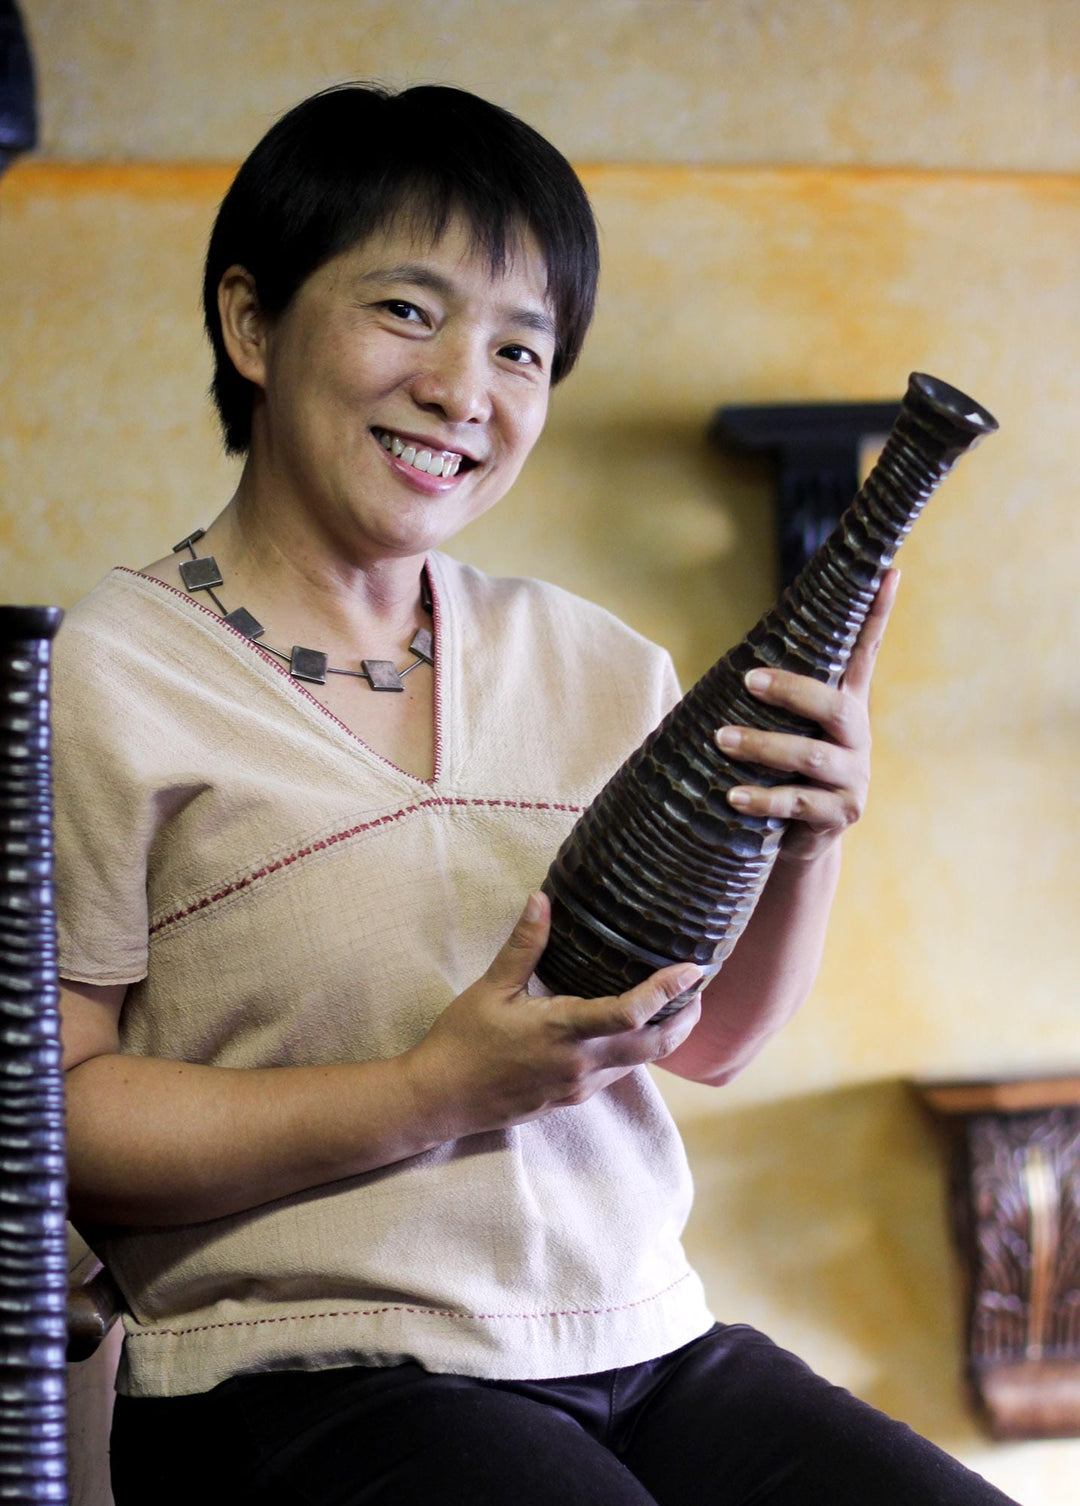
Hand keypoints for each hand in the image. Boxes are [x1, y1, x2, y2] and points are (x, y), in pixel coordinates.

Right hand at [403, 891, 702, 1139]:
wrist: (440, 1099)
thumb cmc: (462, 1041)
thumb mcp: (490, 988)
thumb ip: (524, 945)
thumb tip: (542, 899)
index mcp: (563, 1031)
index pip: (631, 1012)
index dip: (668, 991)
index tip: (693, 970)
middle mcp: (581, 1064)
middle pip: (654, 1046)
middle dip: (685, 1019)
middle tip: (700, 991)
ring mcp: (579, 1086)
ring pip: (640, 1063)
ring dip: (664, 1037)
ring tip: (677, 1007)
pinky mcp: (572, 1098)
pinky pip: (618, 1074)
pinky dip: (636, 1050)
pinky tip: (631, 1030)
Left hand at [714, 568, 898, 863]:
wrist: (799, 838)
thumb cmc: (782, 769)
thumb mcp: (786, 728)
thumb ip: (775, 697)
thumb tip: (734, 660)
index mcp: (846, 705)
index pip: (866, 652)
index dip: (878, 614)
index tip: (889, 570)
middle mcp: (857, 736)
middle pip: (835, 707)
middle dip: (792, 691)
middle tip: (748, 681)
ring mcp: (854, 777)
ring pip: (811, 757)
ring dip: (763, 747)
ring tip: (721, 739)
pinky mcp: (841, 813)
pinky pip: (797, 803)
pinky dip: (762, 798)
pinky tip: (732, 795)